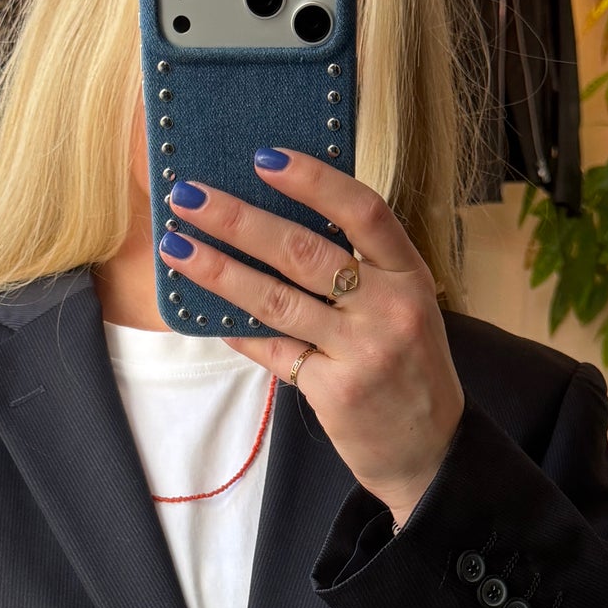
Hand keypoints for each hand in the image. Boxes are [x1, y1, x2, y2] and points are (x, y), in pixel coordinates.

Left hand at [158, 152, 464, 526]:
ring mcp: (363, 351)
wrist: (431, 450)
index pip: (363, 210)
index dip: (313, 179)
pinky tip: (205, 314)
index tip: (263, 157)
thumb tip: (276, 222)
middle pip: (303, 250)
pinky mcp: (336, 391)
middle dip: (238, 219)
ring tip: (176, 247)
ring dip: (219, 270)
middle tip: (189, 196)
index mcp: (409, 274)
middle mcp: (391, 307)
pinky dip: (237, 330)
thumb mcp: (404, 306)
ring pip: (277, 299)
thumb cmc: (406, 367)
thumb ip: (359, 268)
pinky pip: (272, 350)